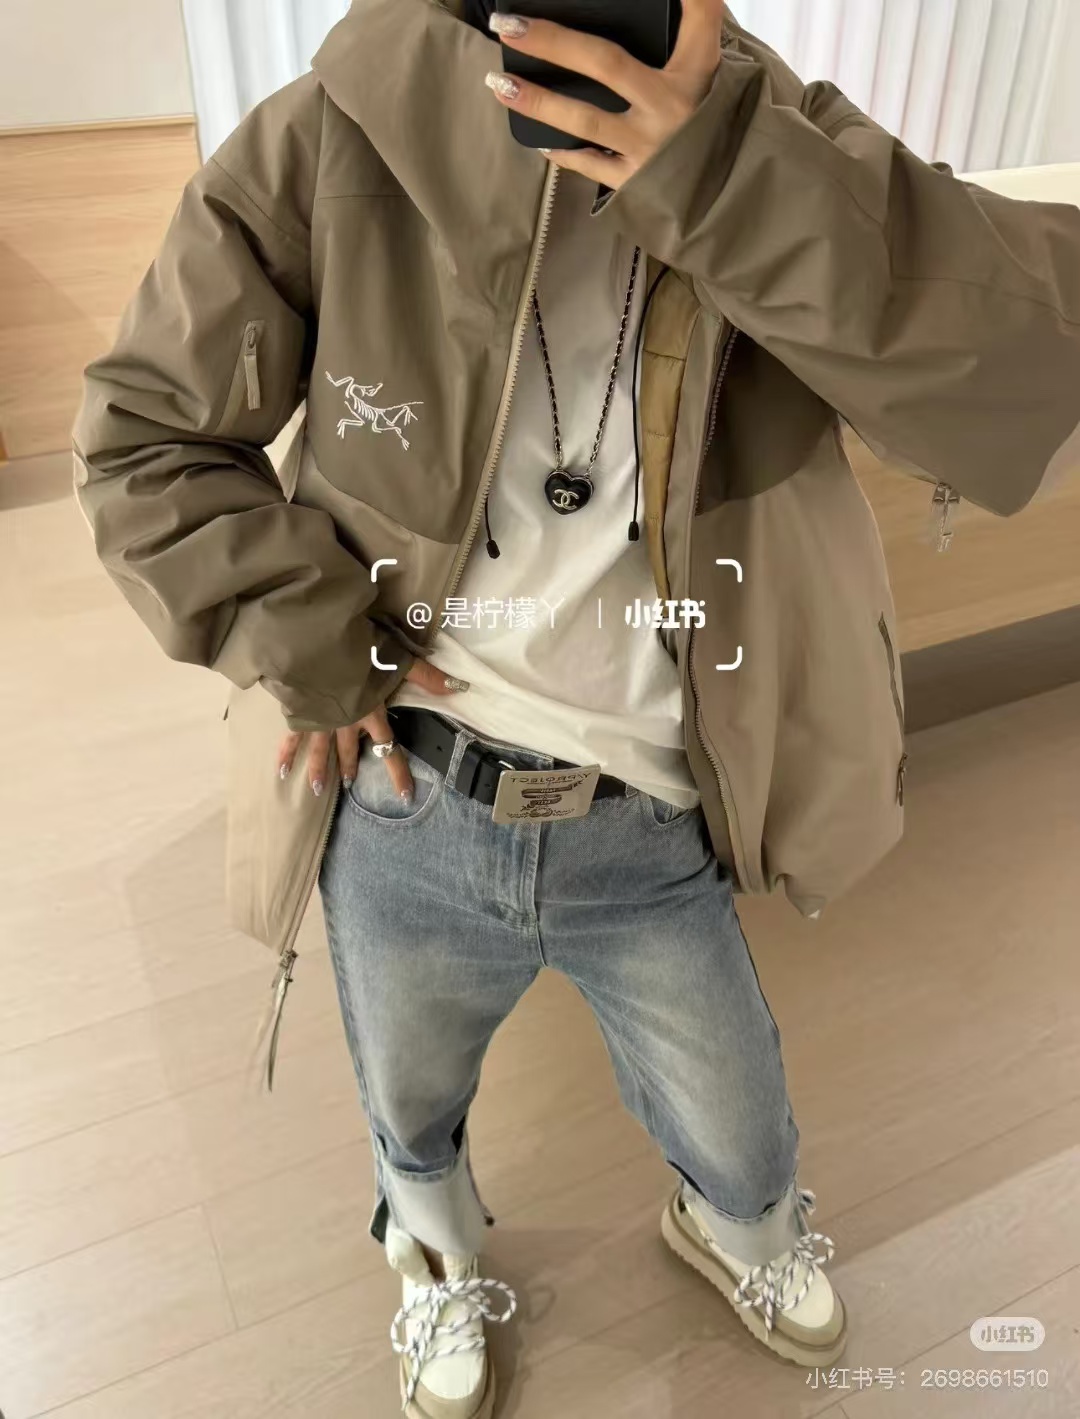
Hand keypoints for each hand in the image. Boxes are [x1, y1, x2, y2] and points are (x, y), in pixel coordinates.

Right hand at [276, 659, 469, 799]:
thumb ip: (428, 677)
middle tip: (350, 785)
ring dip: (320, 770)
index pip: (389, 748)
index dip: (398, 773)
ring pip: (320, 751)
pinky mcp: (299, 712)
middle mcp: (345, 722)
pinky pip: (291, 738)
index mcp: (370, 713)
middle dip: (350, 768)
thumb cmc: (359, 651)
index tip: (405, 796)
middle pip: (349, 751)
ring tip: (318, 789)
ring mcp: (320, 720)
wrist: (317, 647)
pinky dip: (286, 754)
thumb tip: (460, 688)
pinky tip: (280, 770)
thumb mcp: (399, 660)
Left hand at [485, 0, 725, 189]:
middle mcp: (670, 107)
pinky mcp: (637, 182)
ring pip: (585, 120)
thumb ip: (692, 27)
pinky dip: (563, 152)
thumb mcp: (706, 71)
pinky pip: (590, 164)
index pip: (697, 16)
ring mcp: (650, 148)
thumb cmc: (708, 120)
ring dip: (538, 102)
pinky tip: (537, 140)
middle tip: (506, 25)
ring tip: (499, 85)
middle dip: (553, 41)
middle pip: (605, 63)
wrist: (728, 191)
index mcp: (694, 72)